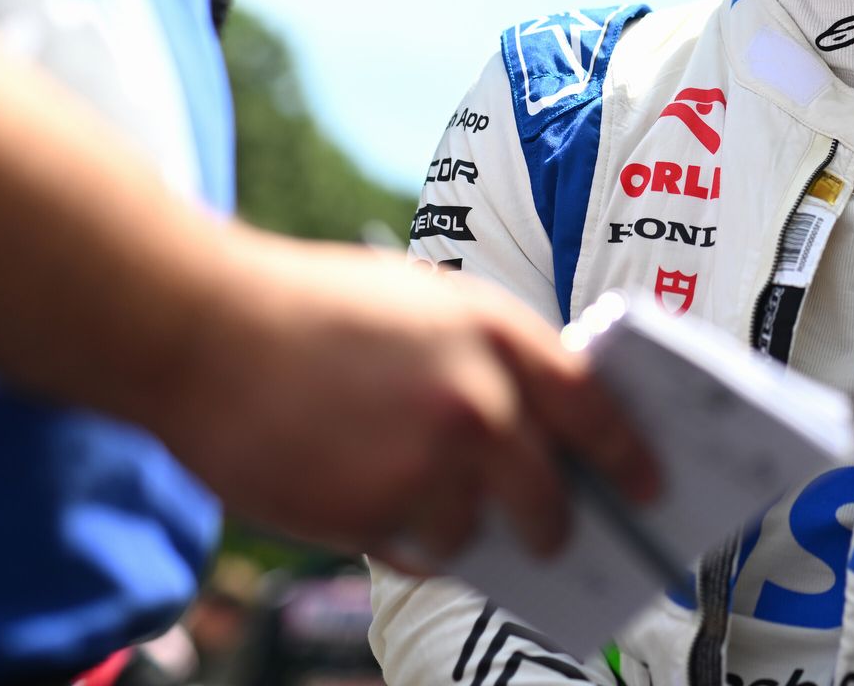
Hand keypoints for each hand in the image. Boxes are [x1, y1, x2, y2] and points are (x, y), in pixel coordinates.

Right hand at [161, 233, 658, 571]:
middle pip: (549, 494)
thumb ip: (484, 356)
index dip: (630, 454)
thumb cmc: (308, 307)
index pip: (594, 409)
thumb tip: (536, 423)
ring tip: (414, 491)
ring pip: (476, 533)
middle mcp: (475, 401)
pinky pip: (416, 551)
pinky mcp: (371, 512)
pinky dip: (408, 541)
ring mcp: (424, 463)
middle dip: (557, 524)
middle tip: (556, 535)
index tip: (650, 486)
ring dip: (461, 528)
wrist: (203, 328)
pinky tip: (374, 501)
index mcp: (495, 334)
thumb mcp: (421, 302)